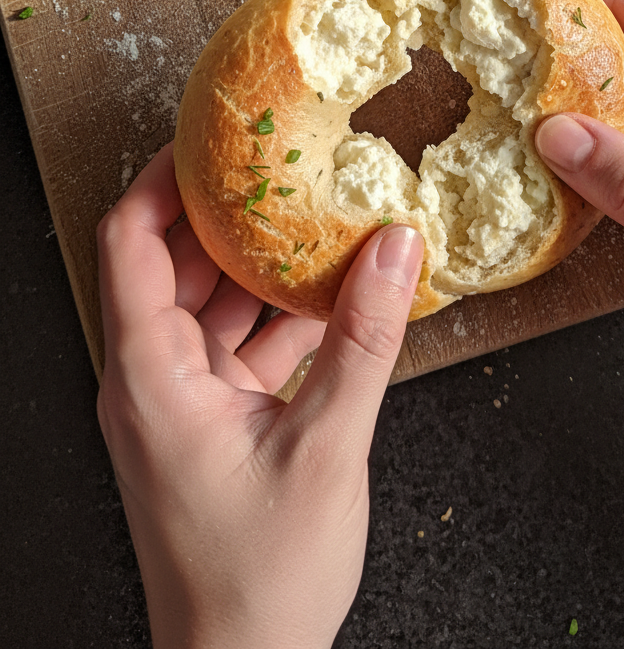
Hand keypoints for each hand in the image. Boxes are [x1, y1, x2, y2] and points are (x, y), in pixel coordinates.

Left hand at [96, 144, 423, 648]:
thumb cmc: (259, 581)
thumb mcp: (326, 447)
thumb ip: (364, 341)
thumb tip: (396, 250)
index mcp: (149, 377)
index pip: (129, 242)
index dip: (161, 179)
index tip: (208, 138)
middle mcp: (150, 381)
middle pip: (172, 264)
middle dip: (225, 214)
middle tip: (279, 165)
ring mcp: (178, 404)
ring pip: (210, 306)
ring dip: (259, 268)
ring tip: (315, 218)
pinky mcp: (208, 424)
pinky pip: (237, 348)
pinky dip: (278, 320)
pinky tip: (332, 297)